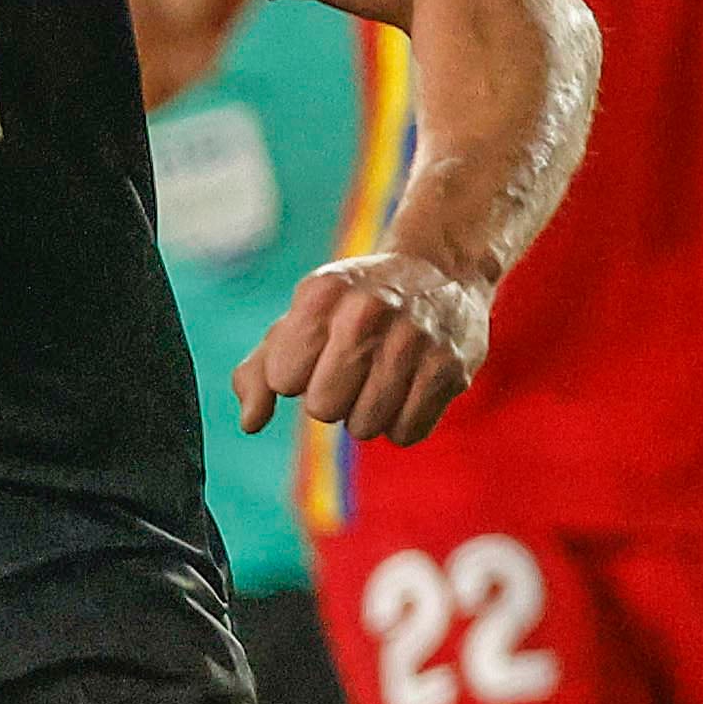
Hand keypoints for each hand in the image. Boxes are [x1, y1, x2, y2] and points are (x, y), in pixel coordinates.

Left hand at [231, 252, 488, 444]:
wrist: (440, 269)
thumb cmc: (354, 305)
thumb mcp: (301, 318)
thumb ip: (259, 371)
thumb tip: (251, 423)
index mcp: (322, 293)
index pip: (284, 379)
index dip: (296, 376)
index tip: (317, 353)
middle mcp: (368, 310)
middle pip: (323, 408)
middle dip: (331, 398)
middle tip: (352, 369)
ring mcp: (414, 338)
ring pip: (365, 426)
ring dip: (367, 413)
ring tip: (381, 376)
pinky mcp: (451, 368)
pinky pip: (406, 433)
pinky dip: (402, 421)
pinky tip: (409, 387)